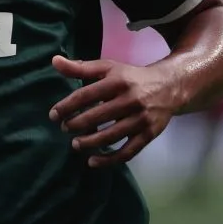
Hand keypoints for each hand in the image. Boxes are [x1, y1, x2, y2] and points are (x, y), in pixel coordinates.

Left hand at [49, 55, 179, 167]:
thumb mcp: (107, 68)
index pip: (85, 95)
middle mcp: (130, 100)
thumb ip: (80, 67)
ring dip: (90, 143)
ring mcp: (141, 119)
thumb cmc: (130, 77)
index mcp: (117, 82)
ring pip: (111, 136)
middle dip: (76, 124)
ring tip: (75, 144)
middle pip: (97, 116)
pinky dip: (109, 159)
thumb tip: (54, 61)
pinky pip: (128, 151)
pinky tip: (93, 162)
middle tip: (64, 128)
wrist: (169, 87)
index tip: (53, 115)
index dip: (66, 106)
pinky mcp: (149, 135)